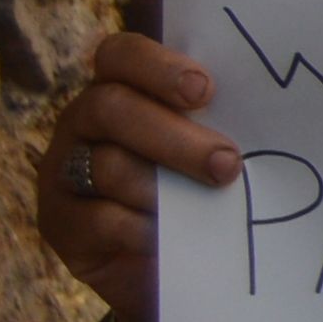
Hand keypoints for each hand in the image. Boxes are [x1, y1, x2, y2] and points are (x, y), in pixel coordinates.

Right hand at [34, 31, 238, 321]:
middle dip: (174, 137)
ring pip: (107, 166)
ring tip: (206, 207)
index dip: (158, 67)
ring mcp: (63, 171)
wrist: (177, 266)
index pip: (120, 55)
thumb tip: (262, 112)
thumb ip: (216, 125)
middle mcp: (82, 122)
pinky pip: (99, 219)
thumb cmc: (199, 191)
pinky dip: (141, 228)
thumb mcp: (207, 152)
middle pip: (112, 108)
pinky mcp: (59, 223)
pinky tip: (170, 237)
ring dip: (162, 187)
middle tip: (226, 164)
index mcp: (119, 87)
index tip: (205, 91)